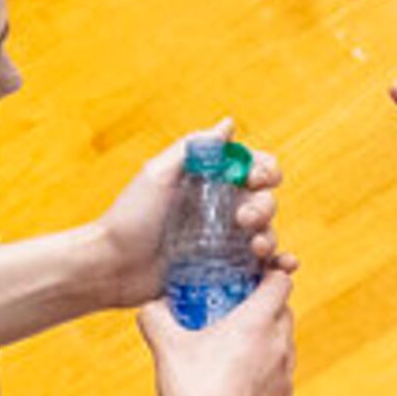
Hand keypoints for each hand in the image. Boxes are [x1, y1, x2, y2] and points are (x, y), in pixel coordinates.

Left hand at [81, 125, 286, 310]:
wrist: (112, 267)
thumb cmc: (129, 217)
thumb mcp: (158, 175)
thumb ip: (193, 148)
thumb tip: (229, 124)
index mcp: (210, 183)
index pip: (253, 169)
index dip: (264, 171)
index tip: (255, 178)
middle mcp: (221, 210)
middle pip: (266, 201)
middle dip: (265, 206)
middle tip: (243, 218)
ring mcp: (225, 243)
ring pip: (268, 233)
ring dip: (271, 236)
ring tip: (255, 247)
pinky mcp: (225, 272)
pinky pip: (261, 267)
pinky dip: (280, 264)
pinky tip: (284, 266)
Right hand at [137, 264, 296, 395]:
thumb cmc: (188, 389)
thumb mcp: (165, 346)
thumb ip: (156, 317)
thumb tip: (149, 305)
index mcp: (256, 324)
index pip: (280, 283)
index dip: (269, 276)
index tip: (253, 279)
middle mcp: (279, 347)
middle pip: (285, 313)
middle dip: (268, 308)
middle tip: (240, 313)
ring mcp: (285, 378)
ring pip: (285, 348)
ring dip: (269, 343)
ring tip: (238, 350)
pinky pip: (280, 381)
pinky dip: (266, 376)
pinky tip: (241, 384)